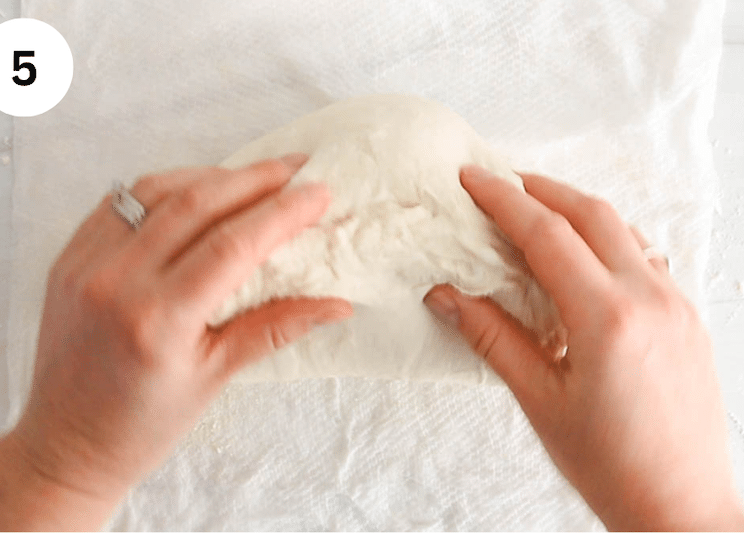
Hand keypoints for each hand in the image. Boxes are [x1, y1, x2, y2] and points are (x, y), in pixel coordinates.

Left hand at [0, 153, 351, 529]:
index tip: (318, 193)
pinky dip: (167, 187)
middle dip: (254, 179)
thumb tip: (336, 304)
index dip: (281, 213)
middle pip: (196, 202)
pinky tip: (198, 190)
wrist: (64, 444)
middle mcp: (115, 281)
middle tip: (295, 168)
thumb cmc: (142, 424)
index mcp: (157, 320)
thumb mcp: (215, 377)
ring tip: (254, 178)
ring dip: (212, 175)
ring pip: (156, 190)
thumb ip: (275, 327)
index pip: (231, 244)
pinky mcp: (69, 256)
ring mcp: (85, 263)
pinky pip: (122, 201)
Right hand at [424, 166, 743, 530]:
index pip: (546, 235)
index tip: (473, 180)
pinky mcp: (686, 316)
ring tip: (536, 212)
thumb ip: (492, 337)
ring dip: (576, 209)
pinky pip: (645, 254)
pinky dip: (608, 237)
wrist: (681, 507)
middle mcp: (648, 298)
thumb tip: (447, 295)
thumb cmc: (612, 465)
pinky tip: (585, 254)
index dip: (503, 200)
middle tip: (499, 183)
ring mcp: (674, 304)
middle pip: (589, 213)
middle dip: (540, 189)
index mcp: (607, 317)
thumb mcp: (539, 400)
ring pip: (622, 228)